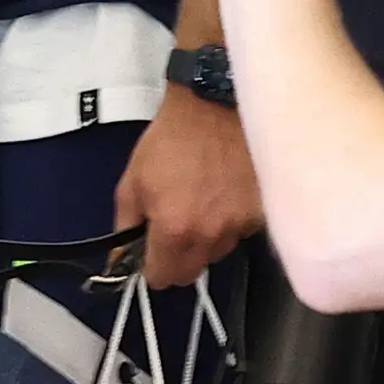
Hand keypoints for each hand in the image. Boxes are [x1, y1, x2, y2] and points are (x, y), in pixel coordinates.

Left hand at [115, 82, 262, 288]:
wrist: (216, 105)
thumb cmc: (171, 139)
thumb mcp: (132, 179)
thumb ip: (124, 225)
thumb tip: (118, 258)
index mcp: (175, 230)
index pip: (163, 278)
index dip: (152, 268)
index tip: (149, 254)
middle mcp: (212, 235)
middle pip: (193, 271)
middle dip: (179, 257)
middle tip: (173, 227)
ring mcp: (242, 226)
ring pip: (219, 251)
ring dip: (207, 238)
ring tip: (202, 202)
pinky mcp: (264, 213)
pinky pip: (242, 231)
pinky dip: (231, 220)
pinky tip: (224, 193)